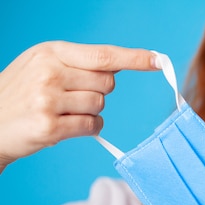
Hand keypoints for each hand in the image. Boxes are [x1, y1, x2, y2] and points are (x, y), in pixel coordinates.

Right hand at [0, 41, 157, 172]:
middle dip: (98, 91)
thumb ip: (78, 64)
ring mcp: (48, 100)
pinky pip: (92, 126)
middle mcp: (49, 72)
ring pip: (100, 105)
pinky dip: (87, 128)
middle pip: (107, 83)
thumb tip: (118, 66)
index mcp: (51, 53)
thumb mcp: (42, 66)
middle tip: (71, 97)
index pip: (103, 55)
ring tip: (62, 112)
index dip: (134, 58)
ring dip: (89, 112)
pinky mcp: (49, 126)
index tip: (158, 60)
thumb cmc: (23, 94)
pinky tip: (65, 126)